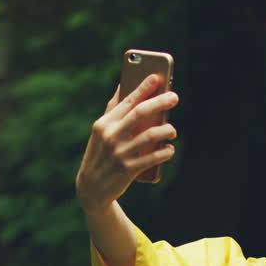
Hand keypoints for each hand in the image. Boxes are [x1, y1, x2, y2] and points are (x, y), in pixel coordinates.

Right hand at [75, 74, 178, 211]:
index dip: (143, 88)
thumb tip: (123, 84)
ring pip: (151, 135)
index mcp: (104, 124)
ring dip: (167, 130)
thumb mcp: (100, 131)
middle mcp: (111, 136)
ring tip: (172, 130)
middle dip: (160, 102)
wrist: (91, 187)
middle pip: (141, 113)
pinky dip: (165, 152)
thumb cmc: (100, 153)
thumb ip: (112, 109)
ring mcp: (120, 153)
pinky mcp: (128, 170)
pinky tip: (169, 149)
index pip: (127, 101)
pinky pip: (154, 157)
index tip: (157, 77)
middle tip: (174, 97)